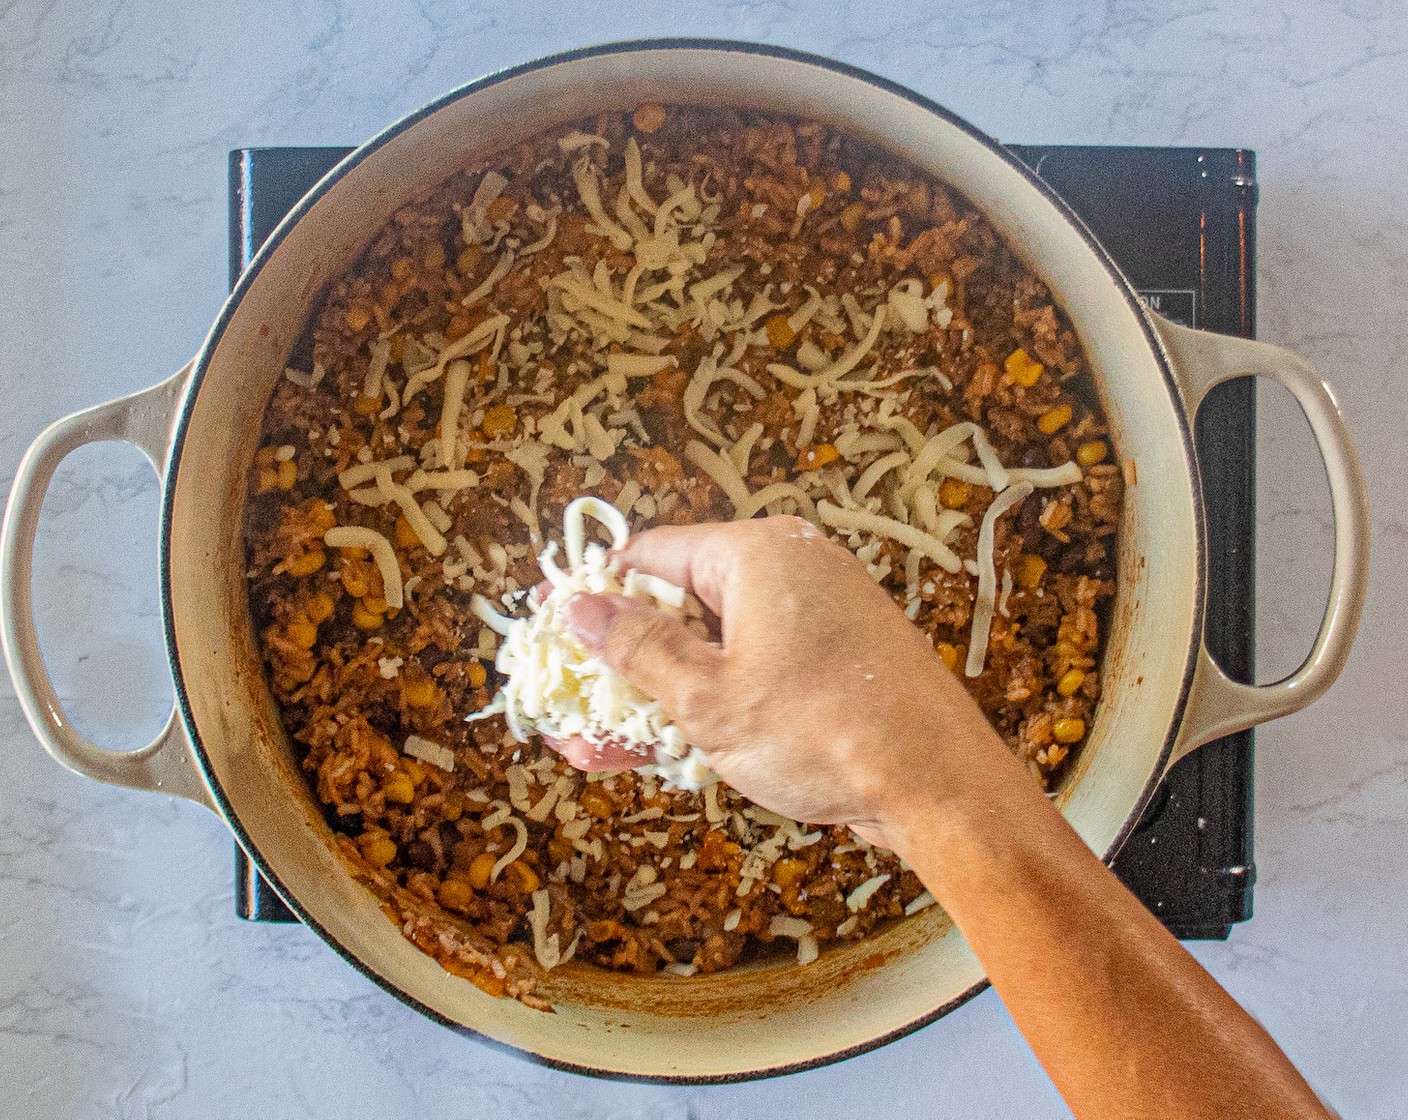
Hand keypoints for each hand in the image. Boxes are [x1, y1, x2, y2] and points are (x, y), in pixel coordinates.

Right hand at [553, 516, 1022, 850]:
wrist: (940, 786)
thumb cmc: (823, 732)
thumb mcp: (709, 697)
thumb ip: (638, 648)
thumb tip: (579, 607)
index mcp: (755, 554)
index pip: (650, 553)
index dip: (595, 589)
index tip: (552, 623)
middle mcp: (790, 567)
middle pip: (681, 600)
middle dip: (625, 657)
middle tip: (574, 701)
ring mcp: (818, 612)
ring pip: (715, 644)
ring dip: (662, 691)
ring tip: (602, 743)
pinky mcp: (836, 657)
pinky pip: (755, 666)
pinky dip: (714, 700)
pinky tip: (667, 748)